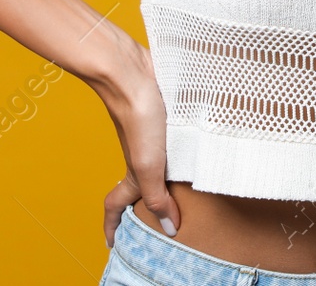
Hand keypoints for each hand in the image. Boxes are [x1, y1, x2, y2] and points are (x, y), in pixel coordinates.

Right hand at [89, 31, 182, 248]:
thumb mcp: (149, 164)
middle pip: (141, 187)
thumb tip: (169, 229)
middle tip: (158, 222)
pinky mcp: (167, 117)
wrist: (136, 72)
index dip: (112, 226)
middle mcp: (142, 155)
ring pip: (159, 163)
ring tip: (187, 190)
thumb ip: (158, 196)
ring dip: (169, 177)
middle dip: (146, 206)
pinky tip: (202, 147)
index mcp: (134, 172)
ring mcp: (154, 136)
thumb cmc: (138, 116)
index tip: (112, 243)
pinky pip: (176, 140)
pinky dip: (185, 149)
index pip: (116, 204)